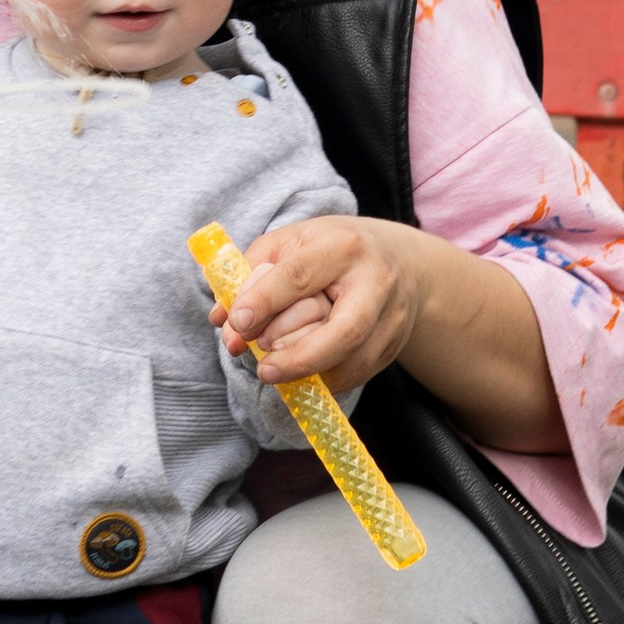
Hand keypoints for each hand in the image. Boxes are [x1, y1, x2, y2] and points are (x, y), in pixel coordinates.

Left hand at [213, 215, 421, 390]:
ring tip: (276, 372)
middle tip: (263, 368)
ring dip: (311, 373)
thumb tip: (220, 318)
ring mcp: (391, 318)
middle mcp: (375, 282)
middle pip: (345, 330)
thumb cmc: (333, 249)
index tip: (237, 323)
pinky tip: (302, 375)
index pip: (299, 277)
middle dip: (300, 357)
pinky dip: (325, 380)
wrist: (402, 261)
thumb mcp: (292, 243)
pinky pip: (358, 374)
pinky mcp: (393, 346)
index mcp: (342, 247)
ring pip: (355, 360)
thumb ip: (250, 274)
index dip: (265, 301)